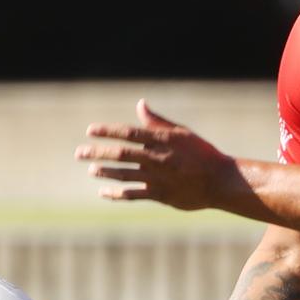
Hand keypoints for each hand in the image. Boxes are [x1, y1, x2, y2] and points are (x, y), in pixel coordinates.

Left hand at [77, 99, 236, 210]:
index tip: (91, 130)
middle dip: (97, 152)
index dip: (107, 131)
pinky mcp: (159, 195)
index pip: (128, 132)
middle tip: (79, 153)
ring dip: (104, 171)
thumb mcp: (182, 133)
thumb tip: (140, 104)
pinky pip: (132, 195)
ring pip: (123, 174)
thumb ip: (157, 121)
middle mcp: (157, 158)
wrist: (220, 181)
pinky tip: (103, 191)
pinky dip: (115, 194)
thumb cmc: (202, 153)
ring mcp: (157, 178)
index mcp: (162, 140)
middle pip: (120, 154)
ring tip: (91, 169)